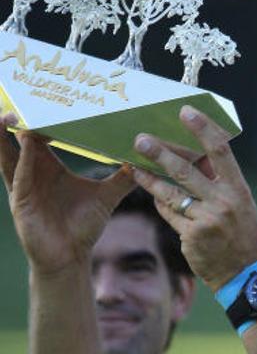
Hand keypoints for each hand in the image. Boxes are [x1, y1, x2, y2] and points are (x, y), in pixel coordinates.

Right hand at [0, 113, 134, 274]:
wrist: (70, 257)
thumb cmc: (83, 227)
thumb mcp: (107, 196)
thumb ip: (124, 177)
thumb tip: (146, 161)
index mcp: (49, 167)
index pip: (43, 136)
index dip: (46, 118)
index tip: (53, 99)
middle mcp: (32, 172)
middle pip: (20, 139)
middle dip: (21, 118)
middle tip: (27, 96)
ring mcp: (22, 185)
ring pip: (9, 153)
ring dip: (7, 134)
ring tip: (8, 114)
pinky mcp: (19, 200)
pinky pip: (18, 174)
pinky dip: (22, 158)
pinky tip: (26, 141)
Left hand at [132, 105, 256, 291]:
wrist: (244, 273)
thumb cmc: (242, 233)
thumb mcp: (241, 204)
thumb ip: (220, 182)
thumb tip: (197, 155)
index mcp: (239, 189)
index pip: (220, 152)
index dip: (203, 129)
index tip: (186, 112)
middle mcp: (224, 202)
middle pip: (187, 170)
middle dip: (161, 153)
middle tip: (140, 139)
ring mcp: (206, 220)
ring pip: (171, 193)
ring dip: (149, 177)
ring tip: (133, 164)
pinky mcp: (191, 236)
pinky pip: (169, 213)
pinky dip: (161, 202)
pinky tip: (152, 193)